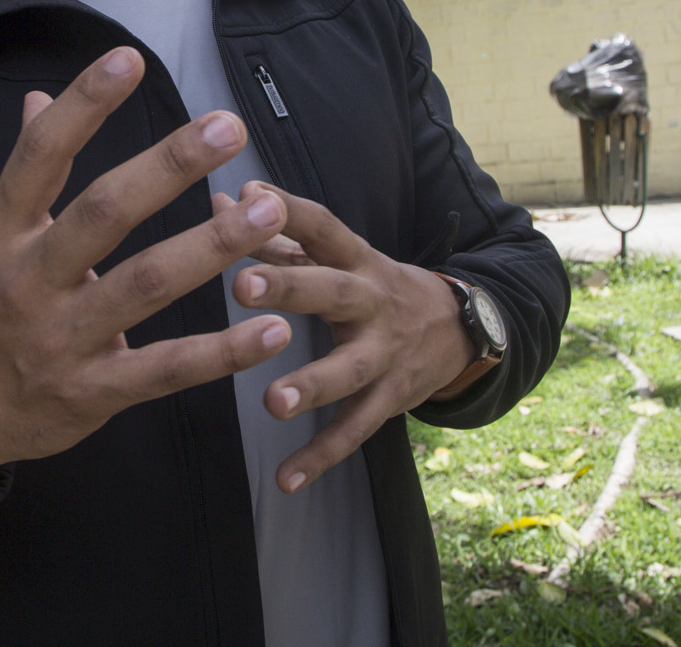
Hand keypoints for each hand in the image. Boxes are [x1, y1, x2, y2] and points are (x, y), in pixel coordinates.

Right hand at [0, 47, 293, 498]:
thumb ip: (26, 172)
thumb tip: (37, 97)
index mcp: (0, 232)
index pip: (39, 156)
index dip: (81, 105)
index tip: (128, 59)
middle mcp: (27, 280)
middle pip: (103, 213)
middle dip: (169, 167)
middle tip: (229, 127)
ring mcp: (60, 340)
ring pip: (145, 287)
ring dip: (212, 248)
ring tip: (271, 212)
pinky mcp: (92, 393)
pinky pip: (166, 369)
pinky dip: (222, 351)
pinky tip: (273, 329)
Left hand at [222, 186, 475, 493]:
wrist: (460, 327)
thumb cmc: (372, 285)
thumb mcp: (339, 258)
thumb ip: (278, 236)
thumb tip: (220, 201)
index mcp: (357, 259)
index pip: (323, 226)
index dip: (287, 211)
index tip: (246, 199)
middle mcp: (373, 301)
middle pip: (333, 291)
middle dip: (289, 289)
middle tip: (242, 288)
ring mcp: (385, 353)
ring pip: (350, 370)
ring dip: (312, 385)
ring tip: (273, 402)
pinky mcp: (391, 398)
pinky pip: (355, 430)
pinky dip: (321, 457)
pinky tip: (286, 480)